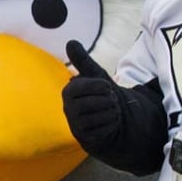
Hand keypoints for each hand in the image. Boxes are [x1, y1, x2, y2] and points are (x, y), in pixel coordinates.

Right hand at [62, 40, 123, 157]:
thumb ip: (83, 60)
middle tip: (109, 101)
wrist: (103, 121)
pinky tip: (109, 123)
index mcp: (69, 91)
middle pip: (98, 102)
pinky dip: (112, 125)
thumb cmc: (98, 96)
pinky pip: (105, 129)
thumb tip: (70, 42)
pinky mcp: (84, 138)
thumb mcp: (94, 76)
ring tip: (110, 111)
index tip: (107, 87)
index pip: (86, 86)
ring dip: (113, 112)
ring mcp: (76, 124)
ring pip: (103, 115)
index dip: (101, 86)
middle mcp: (68, 108)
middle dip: (110, 100)